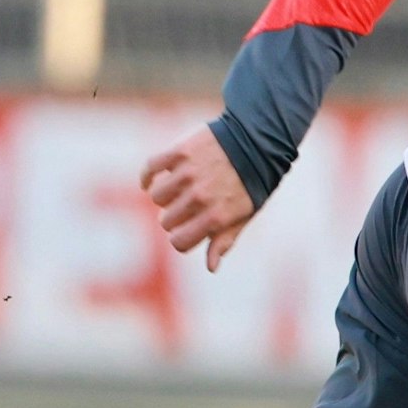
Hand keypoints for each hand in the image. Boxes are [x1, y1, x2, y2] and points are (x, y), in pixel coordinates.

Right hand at [140, 127, 255, 271]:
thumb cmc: (252, 181)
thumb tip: (210, 268)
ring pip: (156, 196)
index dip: (181, 238)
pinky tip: (153, 180)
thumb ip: (225, 240)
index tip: (187, 229)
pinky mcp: (180, 151)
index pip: (179, 242)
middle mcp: (200, 196)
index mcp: (217, 216)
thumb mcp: (245, 213)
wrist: (259, 139)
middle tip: (189, 204)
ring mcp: (189, 173)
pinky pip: (150, 169)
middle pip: (166, 221)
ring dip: (164, 194)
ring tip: (179, 188)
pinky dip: (148, 176)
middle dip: (175, 216)